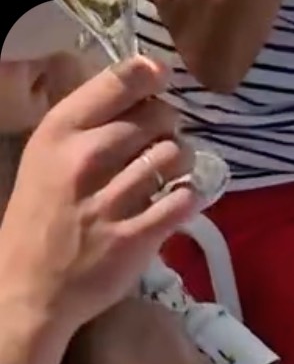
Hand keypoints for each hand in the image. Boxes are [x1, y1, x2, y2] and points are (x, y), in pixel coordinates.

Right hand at [0, 58, 198, 361]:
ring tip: (175, 167)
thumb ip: (84, 128)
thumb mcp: (45, 158)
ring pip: (171, 157)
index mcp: (59, 133)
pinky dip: (191, 196)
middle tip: (168, 135)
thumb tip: (135, 98)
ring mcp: (110, 202)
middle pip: (152, 120)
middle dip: (169, 124)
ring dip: (183, 158)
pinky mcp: (134, 239)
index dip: (147, 75)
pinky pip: (180, 204)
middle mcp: (84, 161)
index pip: (113, 86)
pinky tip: (188, 195)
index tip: (163, 77)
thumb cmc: (40, 219)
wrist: (31, 287)